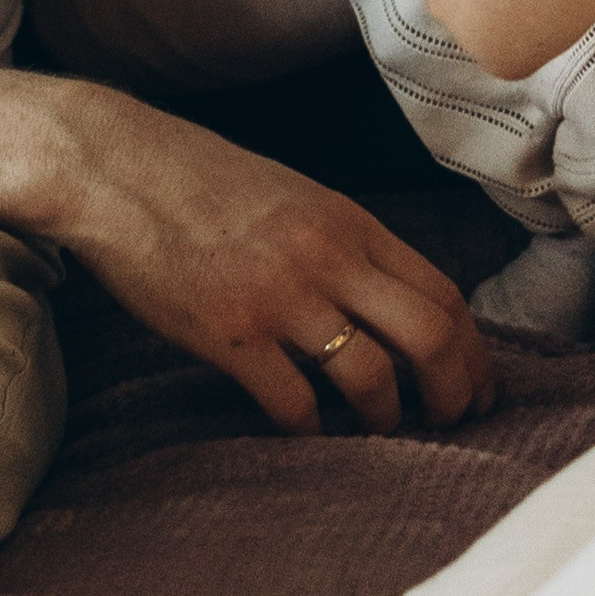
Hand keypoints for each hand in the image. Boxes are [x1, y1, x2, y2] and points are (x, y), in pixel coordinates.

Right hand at [53, 83, 493, 435]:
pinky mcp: (229, 332)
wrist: (115, 166)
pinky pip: (293, 403)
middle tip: (450, 422)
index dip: (475, 352)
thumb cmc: (199, 179)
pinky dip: (310, 429)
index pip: (444, 292)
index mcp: (347, 220)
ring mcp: (279, 295)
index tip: (479, 389)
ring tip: (374, 428)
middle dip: (455, 392)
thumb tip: (388, 303)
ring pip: (371, 378)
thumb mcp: (291, 195)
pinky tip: (303, 427)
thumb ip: (341, 243)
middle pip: (430, 336)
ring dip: (384, 418)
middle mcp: (326, 255)